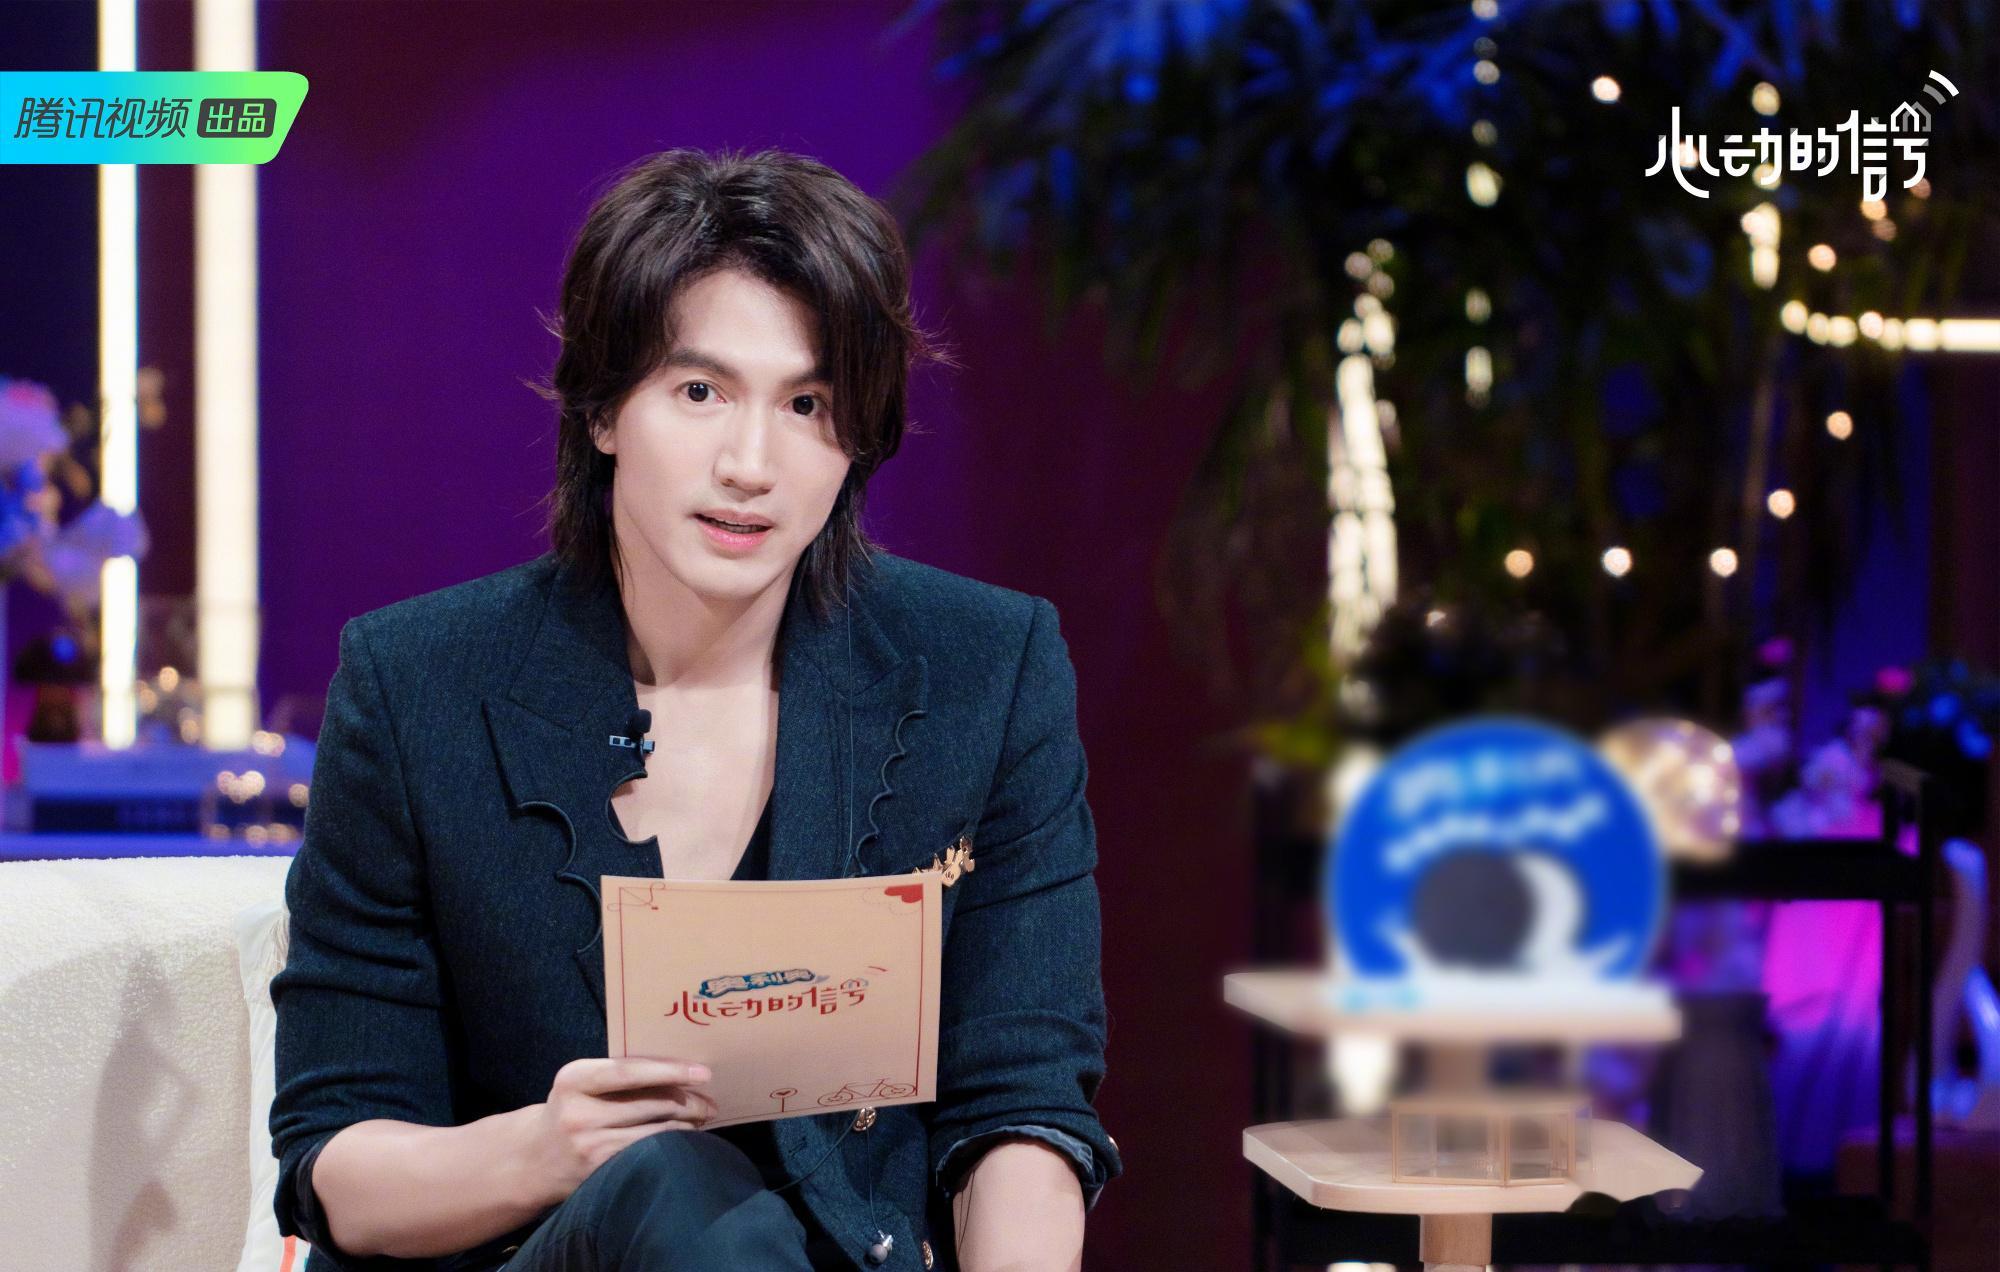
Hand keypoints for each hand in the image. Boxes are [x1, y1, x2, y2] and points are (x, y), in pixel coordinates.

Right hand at [524, 1057, 718, 1203]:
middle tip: (711, 1101)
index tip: (703, 1073)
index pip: (630, 1072)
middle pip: (650, 1103)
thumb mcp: (582, 1084)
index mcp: (574, 1079)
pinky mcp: (599, 1171)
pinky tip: (684, 1138)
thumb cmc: (572, 1110)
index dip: (670, 1071)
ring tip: (703, 1118)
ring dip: (686, 1125)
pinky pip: (647, 1153)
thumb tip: (680, 1070)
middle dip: (688, 1102)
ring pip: (654, 1131)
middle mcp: (578, 1113)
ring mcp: (589, 1145)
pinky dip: (671, 1143)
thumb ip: (619, 1074)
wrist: (535, 1159)